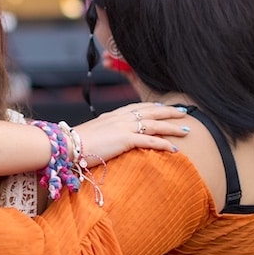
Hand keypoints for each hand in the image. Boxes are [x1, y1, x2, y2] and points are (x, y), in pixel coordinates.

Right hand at [71, 102, 188, 164]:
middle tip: (184, 112)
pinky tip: (174, 148)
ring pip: (154, 124)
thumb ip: (103, 133)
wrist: (67, 145)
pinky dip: (163, 144)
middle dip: (168, 112)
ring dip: (172, 127)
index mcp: (112, 115)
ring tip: (186, 130)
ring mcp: (123, 128)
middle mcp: (120, 118)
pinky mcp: (124, 140)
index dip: (152, 106)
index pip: (136, 107)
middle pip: (150, 111)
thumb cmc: (76, 143)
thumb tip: (107, 139)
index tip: (163, 106)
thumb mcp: (92, 133)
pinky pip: (149, 141)